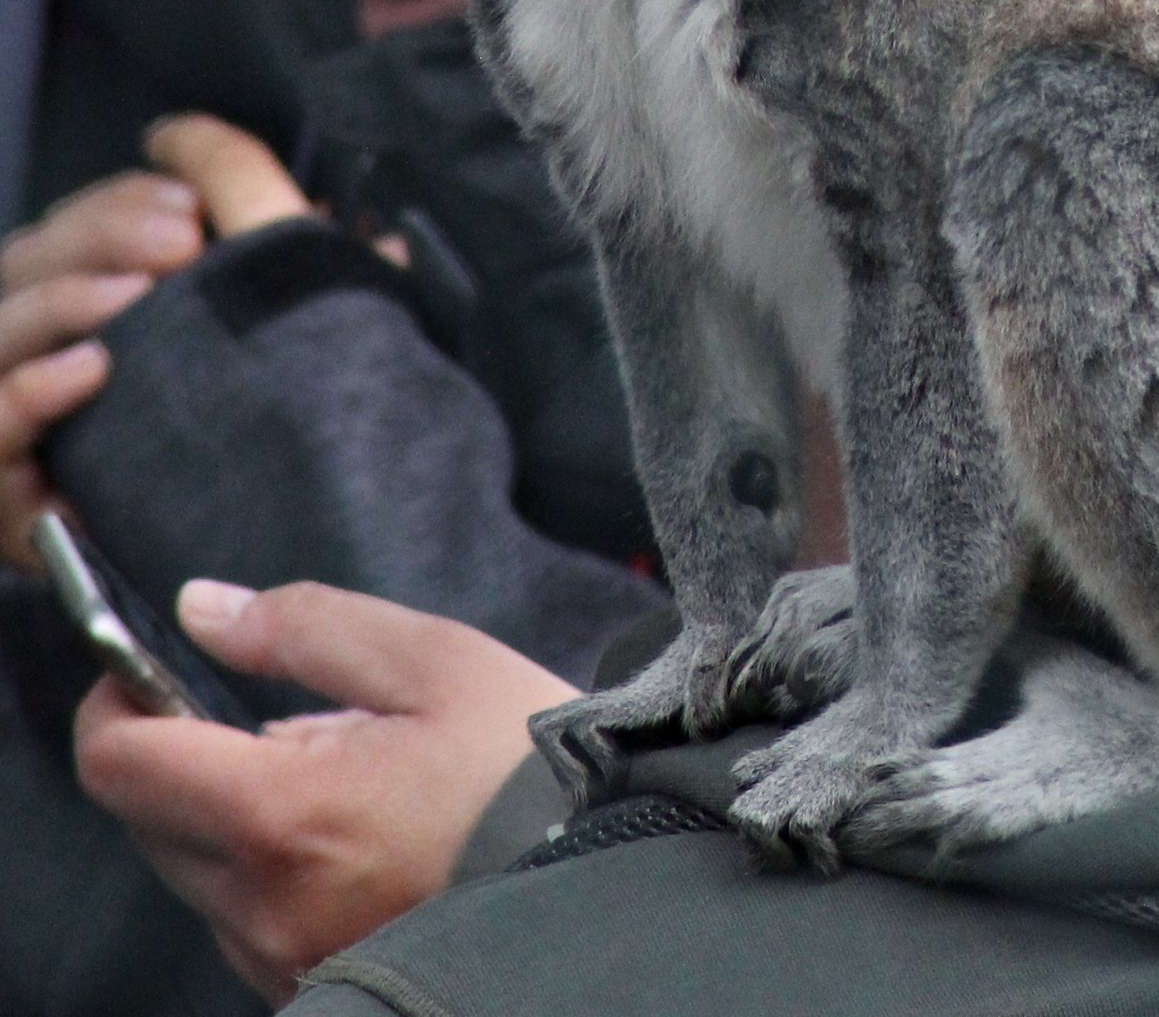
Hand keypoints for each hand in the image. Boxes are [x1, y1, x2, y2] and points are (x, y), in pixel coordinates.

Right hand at [0, 116, 312, 569]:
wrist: (238, 602)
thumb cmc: (266, 469)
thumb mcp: (301, 368)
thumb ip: (327, 303)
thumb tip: (390, 244)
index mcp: (104, 310)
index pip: (85, 225)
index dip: (124, 197)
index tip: (189, 194)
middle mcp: (45, 356)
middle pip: (34, 260)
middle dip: (101, 228)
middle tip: (179, 234)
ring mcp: (18, 421)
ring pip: (2, 329)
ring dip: (63, 297)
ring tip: (133, 294)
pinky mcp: (8, 495)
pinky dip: (26, 394)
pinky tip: (86, 370)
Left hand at [75, 580, 571, 1006]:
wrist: (612, 869)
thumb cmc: (528, 763)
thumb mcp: (434, 659)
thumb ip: (305, 626)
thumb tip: (204, 609)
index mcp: (285, 813)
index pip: (120, 761)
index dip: (116, 699)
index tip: (144, 667)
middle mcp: (263, 903)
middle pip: (146, 817)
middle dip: (183, 751)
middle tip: (275, 710)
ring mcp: (282, 955)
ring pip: (194, 871)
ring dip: (229, 813)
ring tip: (339, 775)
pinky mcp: (309, 981)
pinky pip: (243, 916)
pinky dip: (268, 865)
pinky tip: (352, 831)